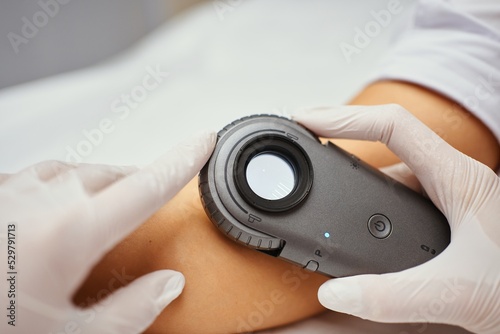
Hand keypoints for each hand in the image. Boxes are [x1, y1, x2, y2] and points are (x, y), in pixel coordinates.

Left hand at [0, 132, 214, 333]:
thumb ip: (130, 311)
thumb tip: (168, 286)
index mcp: (73, 230)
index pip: (148, 185)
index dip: (183, 160)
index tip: (204, 141)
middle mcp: (43, 198)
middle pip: (112, 174)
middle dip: (139, 181)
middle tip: (153, 199)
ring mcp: (12, 190)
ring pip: (74, 172)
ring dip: (98, 185)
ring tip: (106, 208)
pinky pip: (38, 178)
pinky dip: (59, 189)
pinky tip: (52, 214)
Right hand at [293, 105, 499, 333]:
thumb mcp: (458, 292)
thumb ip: (393, 297)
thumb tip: (336, 292)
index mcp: (457, 178)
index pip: (393, 125)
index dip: (346, 116)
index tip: (308, 119)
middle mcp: (452, 180)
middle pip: (387, 144)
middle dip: (343, 140)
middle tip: (307, 147)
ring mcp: (450, 197)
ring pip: (394, 172)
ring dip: (358, 175)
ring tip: (323, 180)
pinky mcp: (447, 215)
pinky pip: (401, 194)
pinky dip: (372, 197)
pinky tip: (358, 214)